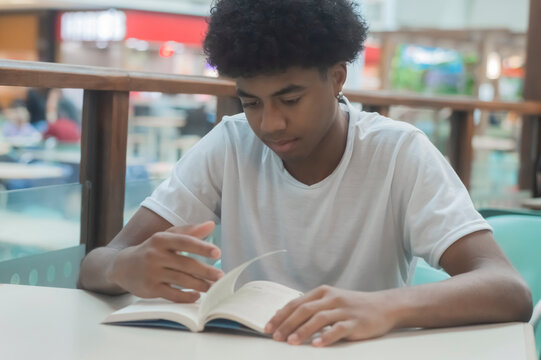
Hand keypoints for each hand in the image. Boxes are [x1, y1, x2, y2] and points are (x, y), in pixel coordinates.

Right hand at [109, 221, 223, 302]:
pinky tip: (196, 295)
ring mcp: (152, 273)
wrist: (122, 266)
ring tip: (213, 286)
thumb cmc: (151, 249)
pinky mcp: (150, 289)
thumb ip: (189, 231)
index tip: (217, 253)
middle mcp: (155, 255)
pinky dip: (186, 296)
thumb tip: (211, 224)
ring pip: (181, 280)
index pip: (184, 241)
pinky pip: (172, 295)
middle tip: (221, 275)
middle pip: (186, 264)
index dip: (202, 247)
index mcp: (161, 239)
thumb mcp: (167, 236)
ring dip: (200, 285)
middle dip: (206, 271)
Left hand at [264, 285, 395, 346]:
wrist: (384, 306)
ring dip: (303, 330)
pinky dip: (327, 337)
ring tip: (291, 342)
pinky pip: (339, 329)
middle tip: (276, 336)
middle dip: (287, 323)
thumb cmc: (354, 306)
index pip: (296, 303)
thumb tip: (287, 317)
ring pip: (319, 318)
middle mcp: (331, 298)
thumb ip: (312, 306)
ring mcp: (344, 310)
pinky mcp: (355, 322)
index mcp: (322, 292)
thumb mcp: (331, 300)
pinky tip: (318, 344)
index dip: (281, 315)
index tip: (268, 326)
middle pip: (304, 310)